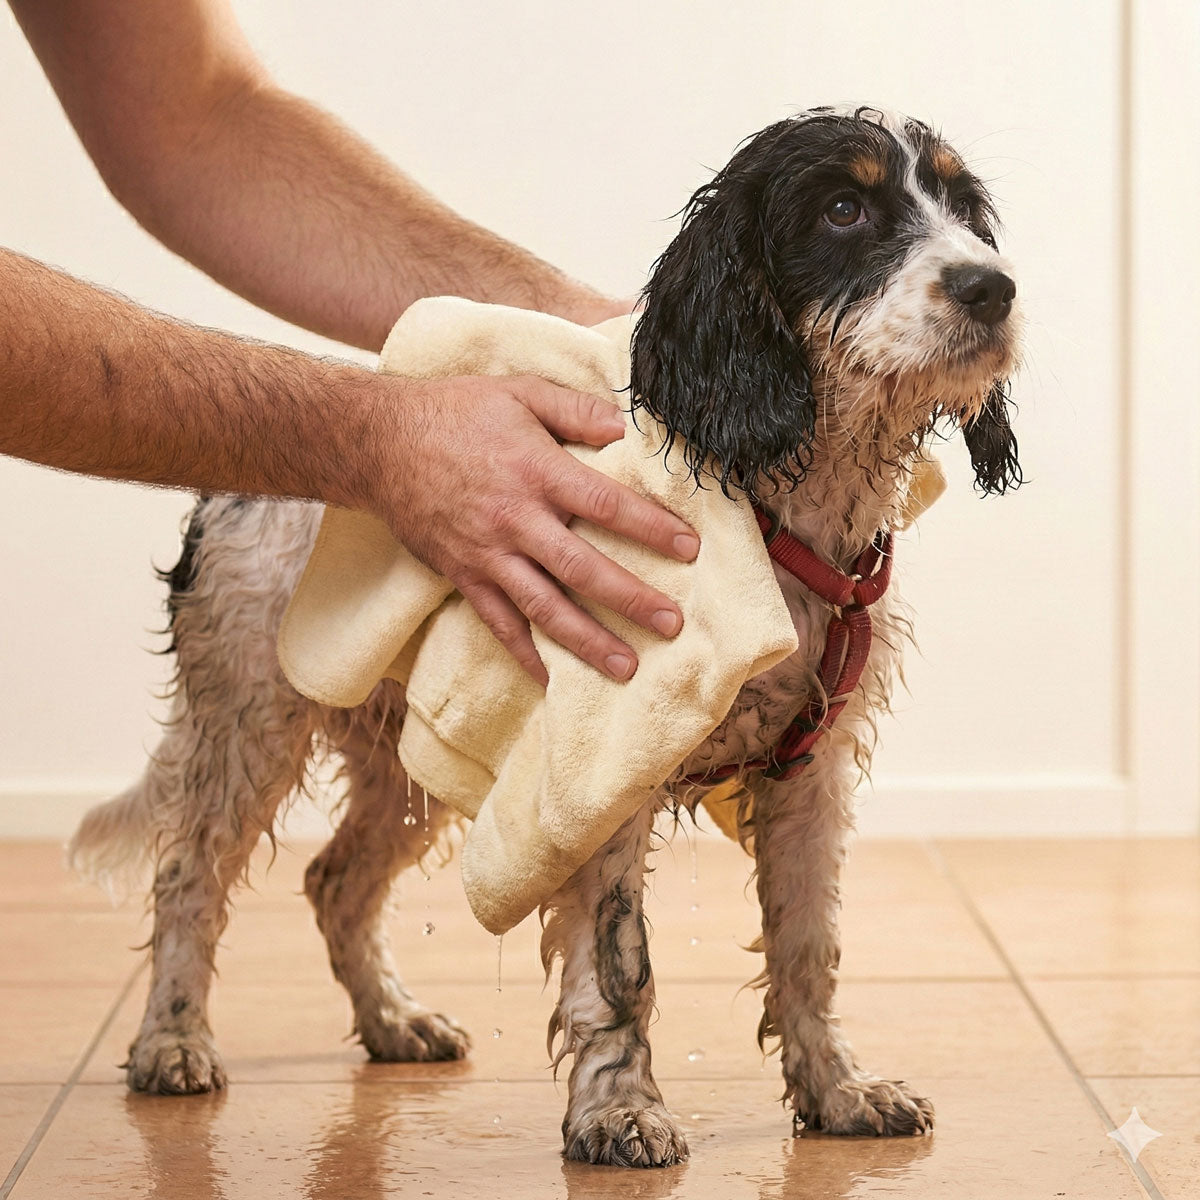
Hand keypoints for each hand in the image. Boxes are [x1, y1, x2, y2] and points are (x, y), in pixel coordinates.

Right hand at [369, 374, 699, 685]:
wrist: (378, 442)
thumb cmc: (455, 412)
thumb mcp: (518, 391)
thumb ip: (574, 410)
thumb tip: (624, 428)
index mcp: (536, 471)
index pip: (606, 505)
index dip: (650, 528)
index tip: (689, 549)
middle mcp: (515, 520)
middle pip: (582, 568)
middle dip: (631, 599)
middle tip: (672, 625)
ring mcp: (487, 555)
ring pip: (544, 607)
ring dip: (587, 641)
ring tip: (626, 668)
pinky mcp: (463, 576)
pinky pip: (498, 622)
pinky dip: (524, 654)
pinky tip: (551, 679)